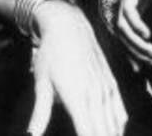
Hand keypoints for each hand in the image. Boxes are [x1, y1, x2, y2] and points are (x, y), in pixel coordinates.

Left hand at [26, 0, 126, 135]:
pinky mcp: (111, 85)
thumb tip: (31, 135)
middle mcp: (96, 96)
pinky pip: (120, 114)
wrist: (69, 25)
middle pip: (104, 133)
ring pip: (115, 126)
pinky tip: (113, 132)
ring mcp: (107, 91)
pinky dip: (117, 128)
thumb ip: (40, 113)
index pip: (89, 134)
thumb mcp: (42, 84)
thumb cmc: (51, 55)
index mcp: (77, 99)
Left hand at [116, 0, 151, 67]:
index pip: (126, 31)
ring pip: (121, 25)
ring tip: (151, 53)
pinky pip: (127, 10)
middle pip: (120, 32)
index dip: (132, 51)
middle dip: (134, 52)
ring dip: (136, 43)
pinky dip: (135, 25)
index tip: (143, 68)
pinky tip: (146, 35)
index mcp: (133, 2)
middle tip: (151, 63)